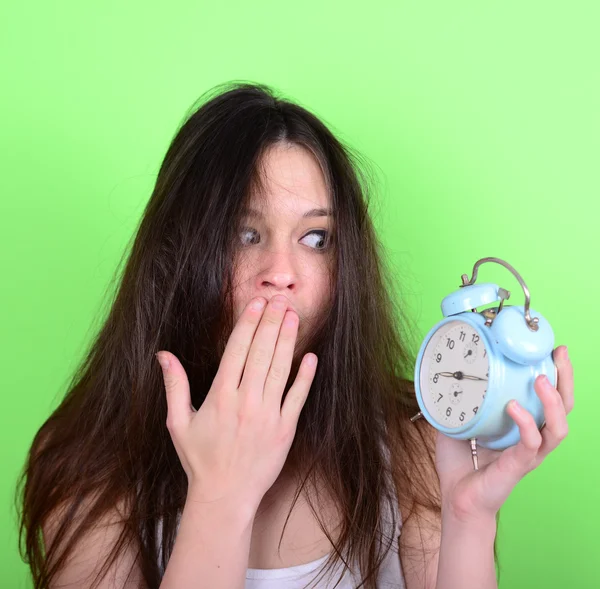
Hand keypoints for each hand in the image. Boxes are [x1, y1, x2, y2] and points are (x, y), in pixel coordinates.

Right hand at [155, 294, 317, 511]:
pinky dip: (305, 377)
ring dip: (288, 340)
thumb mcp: (178, 423)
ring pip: (280, 369)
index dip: (249, 323)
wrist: (225, 496)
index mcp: (220, 396)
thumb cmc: (200, 459)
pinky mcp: (285, 429)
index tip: (257, 303)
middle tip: (280, 299)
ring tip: (293, 316)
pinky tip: (310, 356)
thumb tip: (163, 355)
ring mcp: (268, 414)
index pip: (237, 350)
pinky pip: (297, 397)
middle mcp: (245, 401)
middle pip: (261, 352)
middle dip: (271, 322)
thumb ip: (174, 386)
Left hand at [434, 345, 573, 522]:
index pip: (548, 398)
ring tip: (542, 379)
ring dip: (553, 401)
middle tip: (559, 354)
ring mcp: (528, 454)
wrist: (455, 498)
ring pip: (558, 428)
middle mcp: (532, 439)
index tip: (551, 348)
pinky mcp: (518, 466)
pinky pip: (531, 444)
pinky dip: (526, 424)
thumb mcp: (457, 421)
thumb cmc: (459, 462)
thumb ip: (457, 400)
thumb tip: (447, 370)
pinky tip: (514, 407)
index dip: (555, 374)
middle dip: (566, 379)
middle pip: (565, 408)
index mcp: (522, 426)